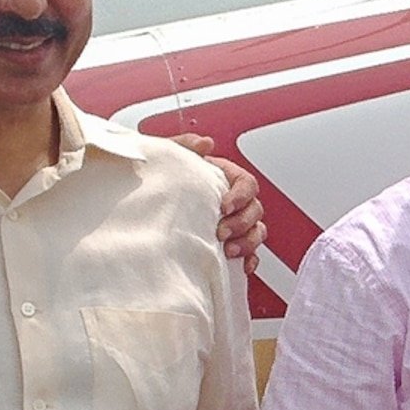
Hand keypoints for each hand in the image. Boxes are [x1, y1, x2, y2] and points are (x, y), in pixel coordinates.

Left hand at [165, 131, 266, 260]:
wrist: (151, 203)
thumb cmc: (167, 179)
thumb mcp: (172, 157)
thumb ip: (186, 146)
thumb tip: (204, 144)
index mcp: (227, 178)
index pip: (247, 184)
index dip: (240, 196)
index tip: (224, 207)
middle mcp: (236, 201)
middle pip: (255, 210)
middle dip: (241, 224)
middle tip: (221, 232)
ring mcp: (237, 224)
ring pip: (257, 232)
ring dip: (247, 243)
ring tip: (227, 251)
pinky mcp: (233, 244)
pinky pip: (251, 253)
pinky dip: (250, 260)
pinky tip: (241, 266)